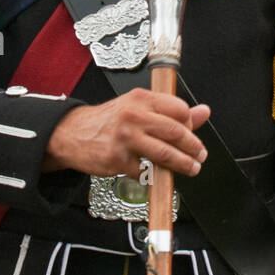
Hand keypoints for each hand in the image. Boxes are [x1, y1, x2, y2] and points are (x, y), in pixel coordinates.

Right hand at [42, 90, 210, 180]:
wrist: (71, 133)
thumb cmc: (109, 121)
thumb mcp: (138, 108)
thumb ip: (171, 111)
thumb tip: (203, 112)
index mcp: (141, 99)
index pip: (178, 109)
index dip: (191, 124)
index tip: (194, 133)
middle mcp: (133, 115)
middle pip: (175, 132)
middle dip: (193, 147)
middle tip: (200, 155)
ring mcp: (125, 138)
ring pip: (164, 154)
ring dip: (183, 165)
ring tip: (191, 168)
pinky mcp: (117, 159)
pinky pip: (145, 171)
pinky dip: (153, 175)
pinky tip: (155, 174)